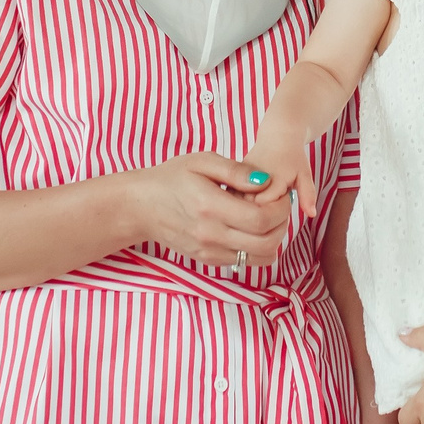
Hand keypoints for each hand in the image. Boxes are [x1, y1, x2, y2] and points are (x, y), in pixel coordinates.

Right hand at [116, 151, 289, 267]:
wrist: (141, 207)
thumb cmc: (171, 179)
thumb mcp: (201, 162)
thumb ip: (236, 170)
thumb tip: (265, 181)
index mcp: (210, 207)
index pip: (261, 219)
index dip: (280, 209)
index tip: (281, 194)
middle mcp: (211, 235)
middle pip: (267, 242)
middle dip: (283, 224)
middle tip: (280, 206)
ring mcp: (209, 252)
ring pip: (261, 257)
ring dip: (274, 238)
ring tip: (268, 218)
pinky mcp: (208, 260)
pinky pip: (245, 261)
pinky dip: (258, 247)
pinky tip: (250, 228)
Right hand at [241, 132, 317, 220]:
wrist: (276, 137)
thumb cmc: (292, 157)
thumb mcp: (305, 174)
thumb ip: (308, 195)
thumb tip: (311, 214)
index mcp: (271, 180)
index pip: (268, 213)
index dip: (277, 215)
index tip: (285, 202)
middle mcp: (251, 182)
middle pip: (254, 215)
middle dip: (266, 216)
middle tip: (277, 199)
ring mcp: (238, 182)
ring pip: (242, 212)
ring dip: (254, 213)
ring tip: (268, 197)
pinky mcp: (231, 183)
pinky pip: (236, 205)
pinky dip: (245, 207)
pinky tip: (256, 198)